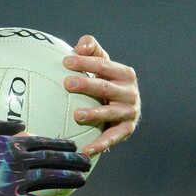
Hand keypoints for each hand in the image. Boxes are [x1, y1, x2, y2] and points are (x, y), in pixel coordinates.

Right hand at [0, 120, 91, 195]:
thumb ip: (1, 126)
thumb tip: (23, 125)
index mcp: (13, 144)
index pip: (45, 143)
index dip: (62, 146)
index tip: (74, 147)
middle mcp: (19, 161)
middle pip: (53, 160)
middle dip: (73, 161)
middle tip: (87, 162)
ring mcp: (16, 181)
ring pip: (50, 179)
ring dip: (69, 179)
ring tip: (83, 180)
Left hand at [63, 35, 139, 155]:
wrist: (123, 107)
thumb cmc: (105, 81)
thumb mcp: (101, 64)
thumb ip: (91, 50)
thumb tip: (81, 45)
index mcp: (124, 73)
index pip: (103, 64)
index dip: (85, 62)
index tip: (65, 61)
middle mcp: (130, 92)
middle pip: (105, 87)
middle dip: (87, 84)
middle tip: (67, 83)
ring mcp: (129, 111)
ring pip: (110, 112)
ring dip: (94, 114)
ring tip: (76, 115)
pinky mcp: (126, 129)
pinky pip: (113, 137)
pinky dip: (100, 144)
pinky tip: (85, 150)